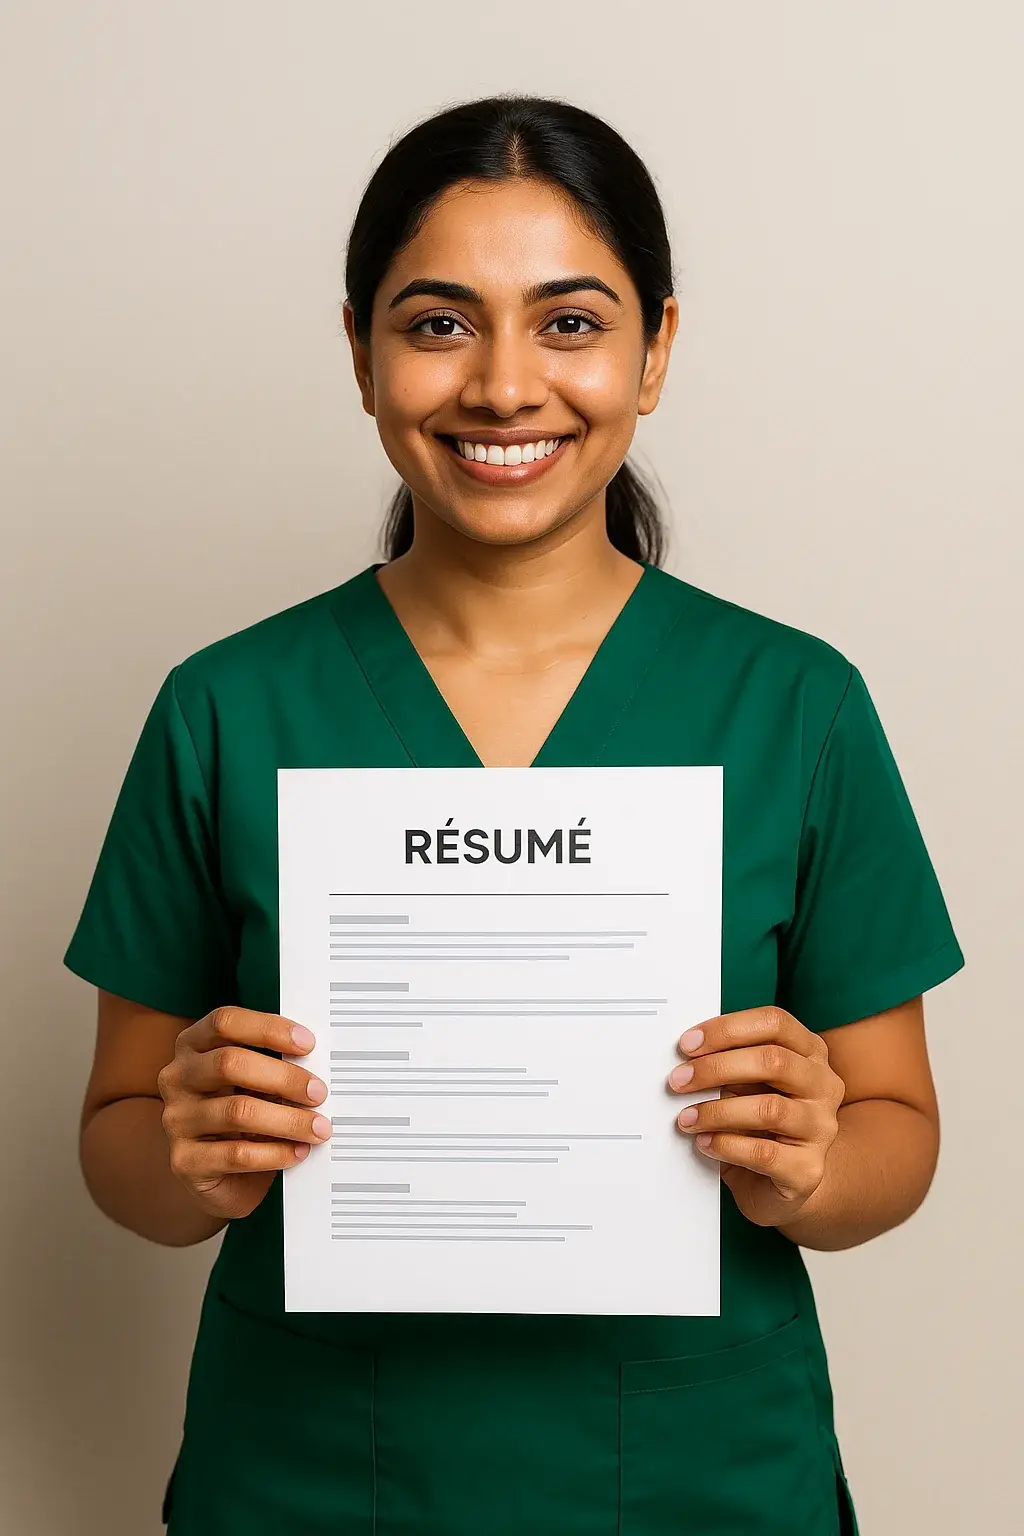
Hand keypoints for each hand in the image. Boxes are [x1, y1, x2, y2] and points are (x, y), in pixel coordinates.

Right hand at [156, 1006, 330, 1221]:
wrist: (219, 1172)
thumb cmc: (243, 1114)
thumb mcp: (255, 1081)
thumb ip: (275, 1065)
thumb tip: (317, 1062)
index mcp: (193, 1046)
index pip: (224, 1022)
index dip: (268, 1028)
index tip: (307, 1043)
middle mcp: (177, 1078)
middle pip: (230, 1063)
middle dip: (284, 1077)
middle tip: (318, 1092)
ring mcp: (177, 1119)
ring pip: (238, 1111)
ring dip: (288, 1120)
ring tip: (318, 1128)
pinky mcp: (185, 1161)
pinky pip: (237, 1154)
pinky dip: (276, 1153)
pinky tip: (298, 1152)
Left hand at [667, 1006, 844, 1227]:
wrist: (781, 1182)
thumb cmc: (760, 1123)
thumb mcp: (747, 1085)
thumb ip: (730, 1064)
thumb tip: (688, 1056)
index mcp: (810, 1052)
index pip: (775, 1023)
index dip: (728, 1029)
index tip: (688, 1044)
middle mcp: (823, 1085)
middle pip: (773, 1061)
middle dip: (716, 1067)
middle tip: (679, 1080)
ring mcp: (821, 1127)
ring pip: (769, 1109)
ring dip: (717, 1111)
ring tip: (686, 1118)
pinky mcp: (808, 1169)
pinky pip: (764, 1152)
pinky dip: (727, 1145)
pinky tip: (705, 1143)